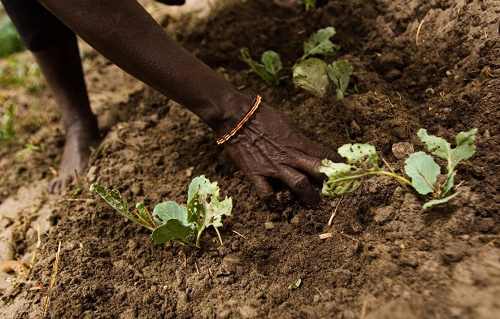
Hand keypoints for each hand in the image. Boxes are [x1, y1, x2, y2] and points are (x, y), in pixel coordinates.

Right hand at [224, 104, 341, 204]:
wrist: (237, 118)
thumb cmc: (262, 116)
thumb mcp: (287, 123)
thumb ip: (299, 139)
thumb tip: (308, 147)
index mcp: (299, 141)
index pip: (325, 154)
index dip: (338, 163)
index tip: (346, 169)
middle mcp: (290, 156)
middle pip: (318, 171)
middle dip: (330, 182)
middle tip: (337, 190)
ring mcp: (274, 168)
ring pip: (299, 186)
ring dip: (310, 197)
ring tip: (315, 204)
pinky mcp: (257, 175)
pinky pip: (268, 195)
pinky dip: (274, 203)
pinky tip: (279, 206)